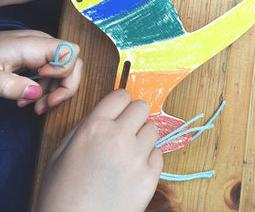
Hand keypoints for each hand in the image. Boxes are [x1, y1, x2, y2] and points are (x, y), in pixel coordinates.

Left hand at [0, 30, 81, 114]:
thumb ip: (11, 86)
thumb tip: (37, 93)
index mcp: (32, 45)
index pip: (70, 51)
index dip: (64, 71)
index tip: (43, 83)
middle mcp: (41, 44)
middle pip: (74, 61)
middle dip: (66, 86)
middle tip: (48, 105)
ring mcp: (40, 49)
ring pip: (67, 68)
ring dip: (57, 90)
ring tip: (37, 107)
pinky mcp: (36, 56)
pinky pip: (54, 71)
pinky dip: (48, 87)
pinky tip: (31, 99)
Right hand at [36, 90, 162, 211]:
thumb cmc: (61, 196)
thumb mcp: (61, 154)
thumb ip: (85, 128)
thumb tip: (105, 114)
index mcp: (94, 128)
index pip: (121, 95)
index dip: (120, 102)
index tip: (119, 110)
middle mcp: (118, 137)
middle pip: (142, 107)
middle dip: (134, 116)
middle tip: (126, 131)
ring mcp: (137, 157)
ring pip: (153, 129)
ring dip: (142, 138)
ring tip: (128, 155)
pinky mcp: (150, 177)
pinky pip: (159, 154)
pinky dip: (149, 160)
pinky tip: (133, 171)